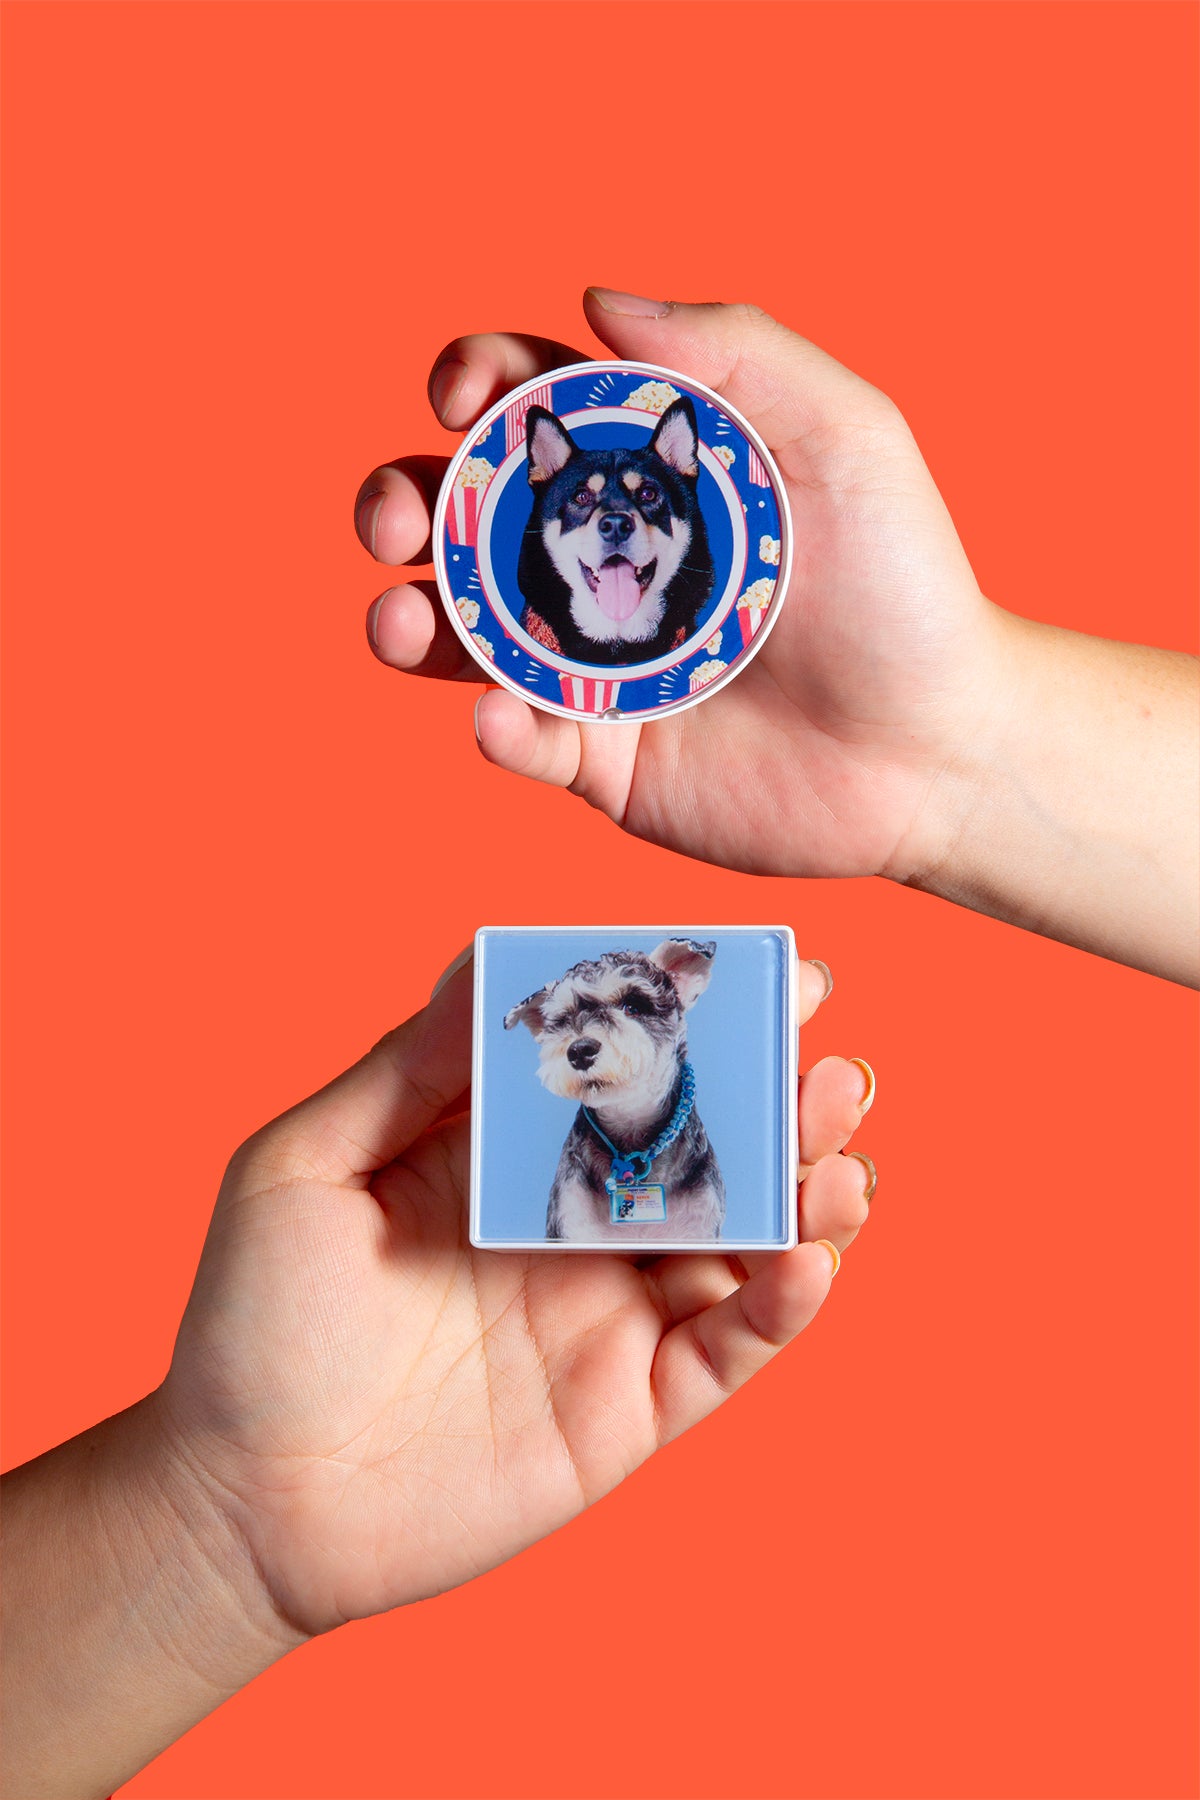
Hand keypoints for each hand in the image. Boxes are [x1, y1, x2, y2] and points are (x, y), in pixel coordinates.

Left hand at [158, 952, 873, 1638]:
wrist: (244, 1500)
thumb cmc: (256, 1324)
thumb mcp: (305, 1167)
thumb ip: (401, 1071)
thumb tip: (482, 964)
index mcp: (510, 1157)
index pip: (625, 1071)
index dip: (697, 1025)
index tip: (764, 974)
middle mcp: (576, 1223)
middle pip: (707, 1147)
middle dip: (781, 1102)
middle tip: (830, 1064)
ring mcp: (610, 1314)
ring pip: (744, 1241)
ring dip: (808, 1193)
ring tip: (840, 1154)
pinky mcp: (630, 1407)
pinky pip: (728, 1350)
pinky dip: (781, 1306)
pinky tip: (806, 1259)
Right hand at [355, 291, 1002, 882]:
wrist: (936, 750)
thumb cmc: (905, 588)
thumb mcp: (847, 440)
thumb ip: (736, 353)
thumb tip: (595, 298)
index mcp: (647, 472)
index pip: (529, 407)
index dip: (474, 383)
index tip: (466, 398)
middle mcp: (601, 560)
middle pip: (460, 514)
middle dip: (401, 501)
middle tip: (398, 520)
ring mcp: (591, 661)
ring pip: (458, 630)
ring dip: (406, 618)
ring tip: (403, 623)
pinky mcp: (601, 757)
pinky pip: (518, 740)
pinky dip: (493, 729)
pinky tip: (505, 720)